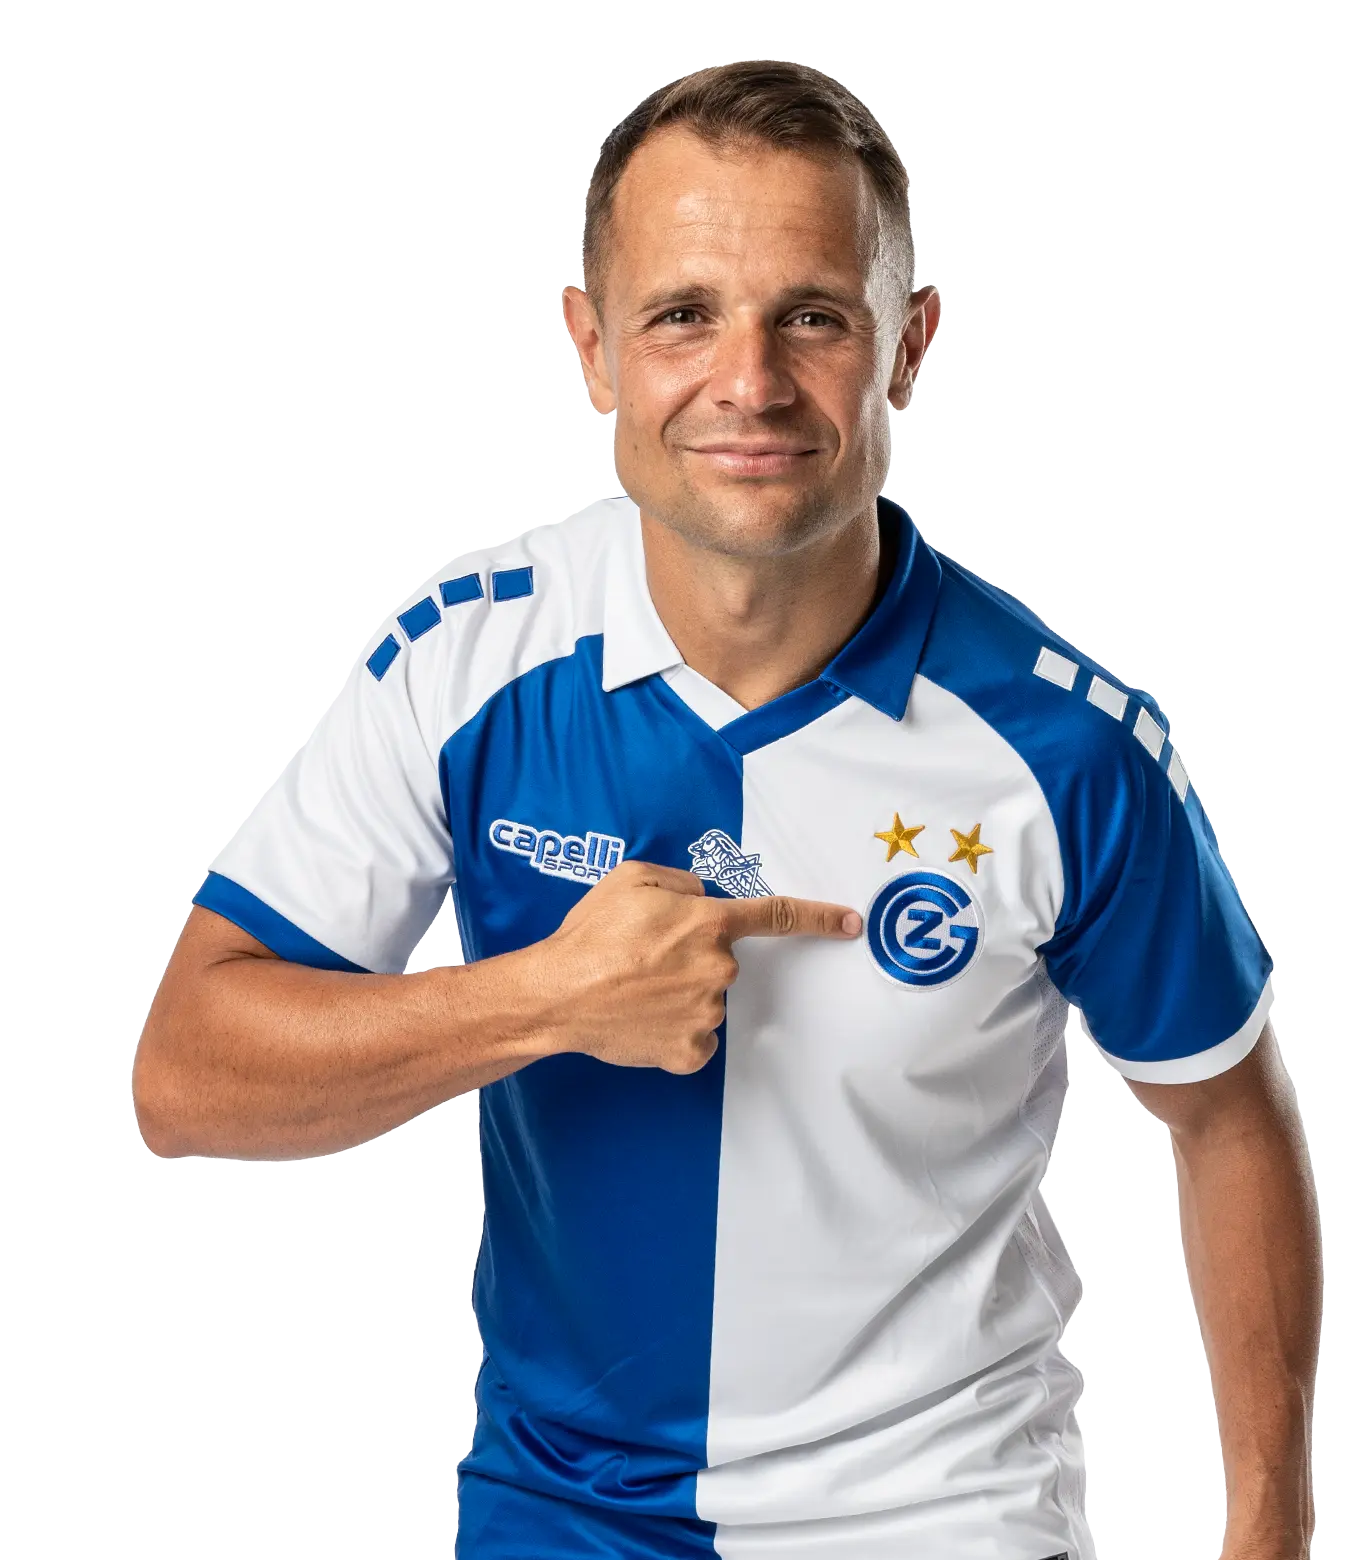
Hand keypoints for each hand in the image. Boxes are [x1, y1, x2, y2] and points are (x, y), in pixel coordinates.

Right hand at [540, 859, 861, 1074]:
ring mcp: (706, 1014)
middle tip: (641, 958)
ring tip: (632, 988)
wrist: (556, 994)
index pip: (776, 916)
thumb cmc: (590, 935)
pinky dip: (670, 1030)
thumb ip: (680, 883)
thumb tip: (699, 900)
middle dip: (689, 957)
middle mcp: (717, 969)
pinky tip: (639, 1018)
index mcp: (709, 924)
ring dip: (677, 993)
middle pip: (719, 961)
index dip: (819, 917)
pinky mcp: (689, 1051)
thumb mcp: (632, 879)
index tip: (851, 923)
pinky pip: (693, 1037)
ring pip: (704, 999)